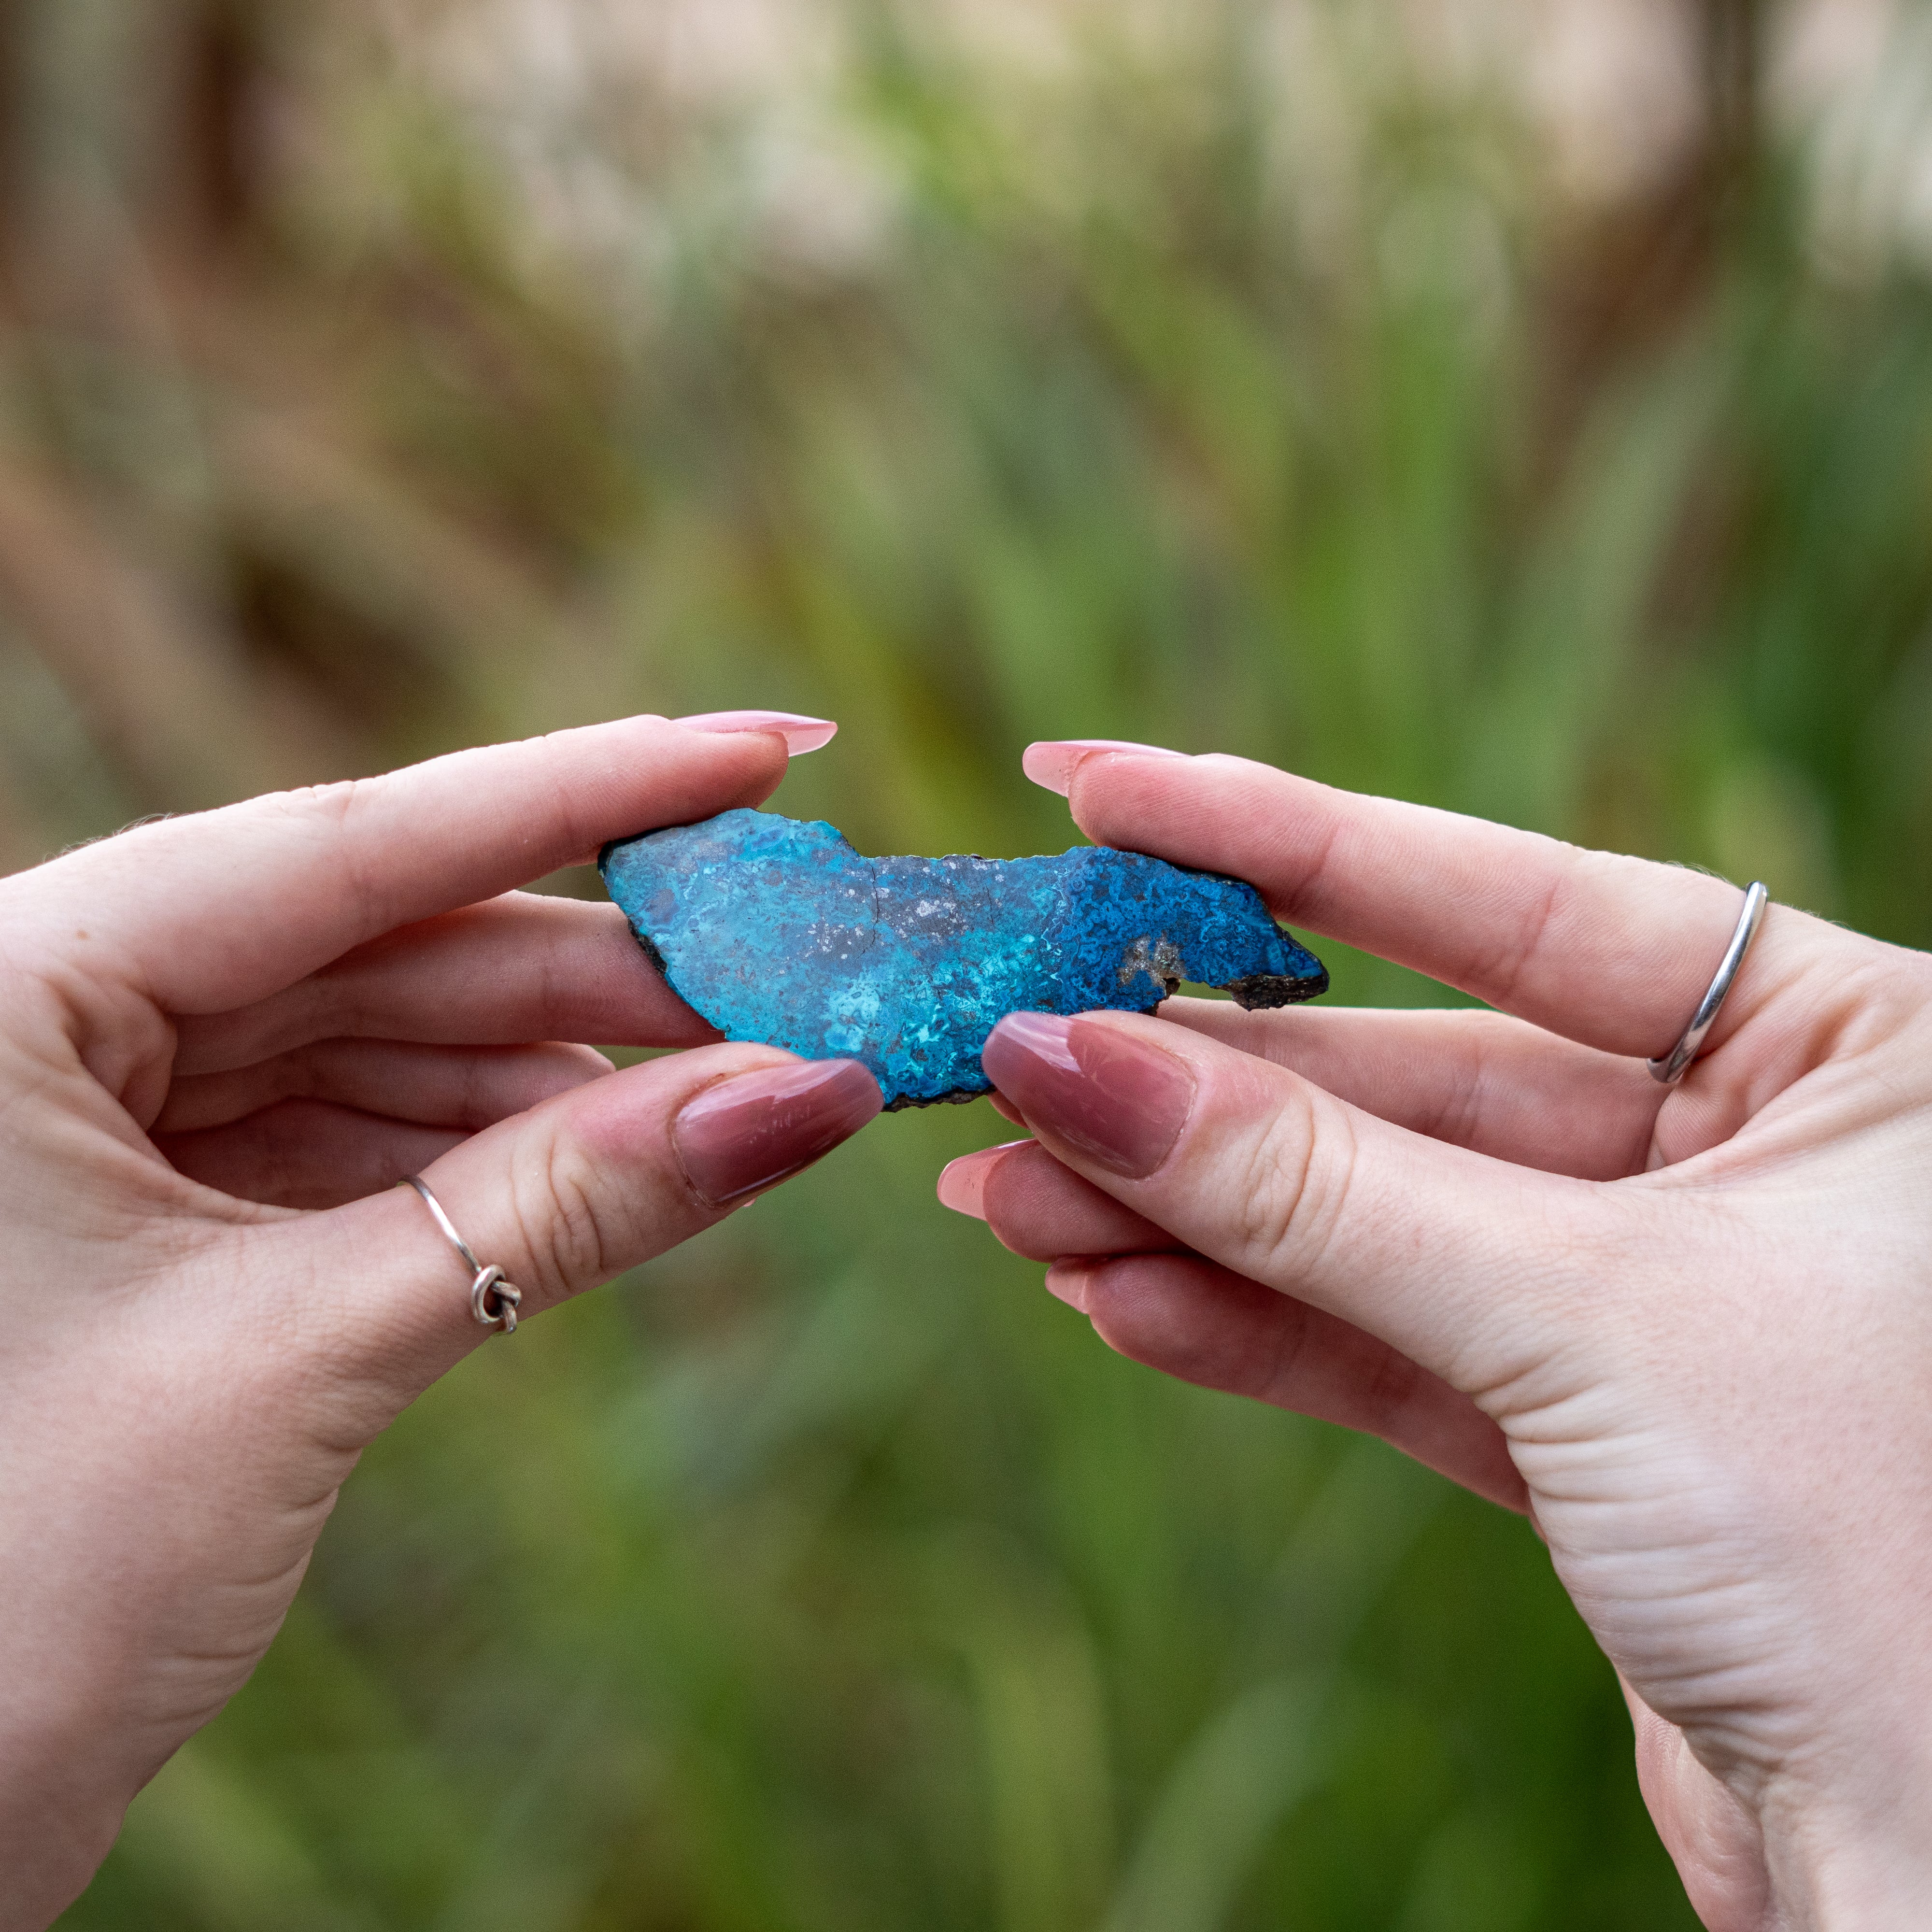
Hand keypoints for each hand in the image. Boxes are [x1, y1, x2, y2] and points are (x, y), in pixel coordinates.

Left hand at [0, 713, 881, 1927]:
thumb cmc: (8, 1594)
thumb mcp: (305, 1354)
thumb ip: (559, 1206)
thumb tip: (807, 1098)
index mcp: (8, 986)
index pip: (349, 845)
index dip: (583, 793)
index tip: (760, 750)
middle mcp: (43, 1016)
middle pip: (383, 944)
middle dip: (601, 971)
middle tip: (797, 972)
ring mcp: (94, 1113)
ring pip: (378, 1041)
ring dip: (562, 1069)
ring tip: (740, 1077)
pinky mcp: (148, 1207)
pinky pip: (350, 1134)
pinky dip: (488, 1149)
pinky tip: (622, 1152)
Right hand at [941, 744, 1931, 1930]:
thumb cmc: (1871, 1558)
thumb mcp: (1577, 1323)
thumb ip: (1319, 1193)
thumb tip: (1073, 1063)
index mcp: (1843, 1045)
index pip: (1514, 899)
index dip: (1287, 841)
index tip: (1105, 792)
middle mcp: (1758, 1145)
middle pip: (1419, 1077)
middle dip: (1205, 1090)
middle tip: (1016, 1060)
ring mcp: (1668, 1285)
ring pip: (1384, 1220)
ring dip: (1194, 1216)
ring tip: (1018, 1197)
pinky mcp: (1600, 1423)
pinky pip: (1400, 1341)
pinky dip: (1259, 1326)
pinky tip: (1117, 1299)